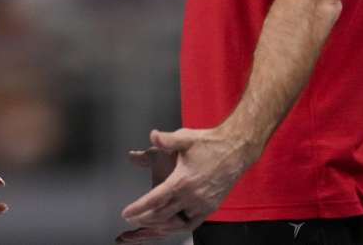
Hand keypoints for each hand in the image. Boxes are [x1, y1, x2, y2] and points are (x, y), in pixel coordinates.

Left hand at [117, 127, 256, 241]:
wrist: (236, 149)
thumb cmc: (209, 143)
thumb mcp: (184, 138)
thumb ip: (166, 140)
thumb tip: (152, 135)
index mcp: (182, 181)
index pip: (155, 200)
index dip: (138, 208)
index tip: (126, 213)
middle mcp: (192, 196)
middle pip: (162, 215)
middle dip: (144, 219)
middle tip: (132, 219)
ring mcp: (202, 204)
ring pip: (176, 224)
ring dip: (160, 226)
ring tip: (146, 226)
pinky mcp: (210, 208)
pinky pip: (191, 224)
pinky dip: (178, 227)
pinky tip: (169, 226)